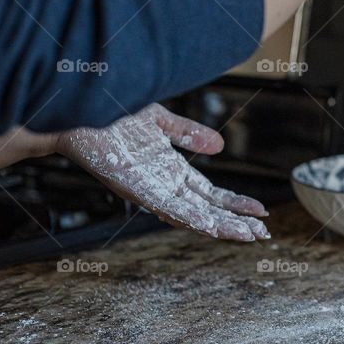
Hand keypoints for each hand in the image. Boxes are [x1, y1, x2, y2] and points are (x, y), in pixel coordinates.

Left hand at [55, 104, 268, 241]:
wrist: (80, 107)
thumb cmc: (112, 113)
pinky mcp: (134, 187)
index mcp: (170, 171)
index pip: (210, 195)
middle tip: (264, 236)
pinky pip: (166, 207)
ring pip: (191, 215)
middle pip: (207, 210)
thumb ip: (189, 133)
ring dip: (220, 226)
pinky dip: (190, 217)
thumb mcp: (160, 119)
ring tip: (247, 236)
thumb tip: (220, 147)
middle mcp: (162, 185)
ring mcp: (149, 189)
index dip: (236, 205)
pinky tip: (210, 225)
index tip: (261, 213)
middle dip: (236, 223)